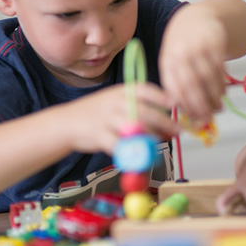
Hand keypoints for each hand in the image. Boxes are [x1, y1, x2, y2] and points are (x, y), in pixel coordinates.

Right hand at [62, 82, 178, 155]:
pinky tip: (143, 155)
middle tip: (178, 130)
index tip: (177, 104)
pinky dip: (133, 151)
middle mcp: (115, 102)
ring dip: (153, 137)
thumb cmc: (99, 113)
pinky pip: (120, 145)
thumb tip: (169, 122)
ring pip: (135, 128)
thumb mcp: (117, 101)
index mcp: (122, 91)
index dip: (163, 96)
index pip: (146, 90)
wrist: (67, 122)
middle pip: (145, 112)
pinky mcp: (99, 136)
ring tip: (163, 142)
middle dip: (165, 122)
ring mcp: (106, 119)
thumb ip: (140, 108)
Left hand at [159, 5, 226, 126]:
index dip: (184, 106)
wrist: (197, 18)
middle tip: (208, 119)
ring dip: (214, 97)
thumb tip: (185, 113)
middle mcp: (181, 53)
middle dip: (200, 106)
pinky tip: (222, 93)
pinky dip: (221, 84)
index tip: (192, 119)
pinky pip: (220, 68)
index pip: (174, 88)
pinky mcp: (214, 43)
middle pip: (191, 85)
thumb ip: (177, 83)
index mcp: (167, 61)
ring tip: (217, 108)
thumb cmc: (183, 46)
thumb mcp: (173, 61)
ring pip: (208, 78)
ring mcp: (198, 47)